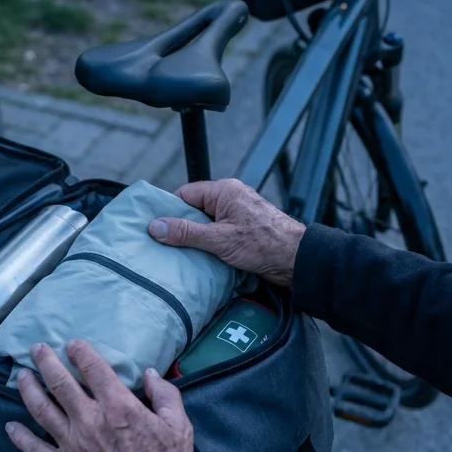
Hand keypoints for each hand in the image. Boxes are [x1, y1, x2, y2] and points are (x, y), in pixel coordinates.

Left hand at [6, 340, 194, 451]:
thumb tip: (150, 375)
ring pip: (41, 409)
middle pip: (60, 383)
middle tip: (37, 349)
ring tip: (21, 376)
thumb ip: (165, 396)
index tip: (72, 344)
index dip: (80, 352)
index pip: (93, 369)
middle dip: (46, 361)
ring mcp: (71, 444)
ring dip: (28, 389)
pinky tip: (10, 427)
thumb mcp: (179, 427)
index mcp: (118, 406)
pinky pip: (34, 449)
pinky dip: (20, 437)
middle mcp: (89, 420)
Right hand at [147, 179, 305, 286]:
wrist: (296, 260)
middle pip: (194, 210)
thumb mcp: (218, 239)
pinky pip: (217, 234)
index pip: (185, 194)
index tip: (156, 229)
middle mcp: (230, 198)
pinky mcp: (242, 231)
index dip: (170, 211)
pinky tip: (200, 259)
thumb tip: (155, 227)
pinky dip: (208, 245)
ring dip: (195, 240)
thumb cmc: (262, 244)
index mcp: (224, 191)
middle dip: (181, 228)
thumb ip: (185, 233)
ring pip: (205, 224)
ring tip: (181, 255)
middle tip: (165, 246)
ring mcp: (237, 214)